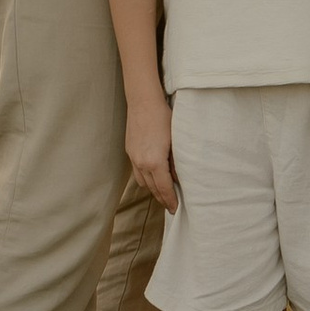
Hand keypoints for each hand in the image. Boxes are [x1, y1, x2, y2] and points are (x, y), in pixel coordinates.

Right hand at [124, 96, 178, 211]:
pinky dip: (145, 178)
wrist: (143, 101)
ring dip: (152, 189)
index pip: (164, 189)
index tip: (175, 209)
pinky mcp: (129, 151)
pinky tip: (153, 175)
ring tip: (163, 192)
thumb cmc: (163, 117)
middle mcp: (141, 163)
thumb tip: (180, 178)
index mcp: (155, 162)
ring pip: (142, 182)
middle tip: (171, 206)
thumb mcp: (175, 141)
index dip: (170, 201)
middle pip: (152, 189)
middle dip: (162, 199)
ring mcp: (133, 157)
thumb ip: (176, 162)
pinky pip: (137, 171)